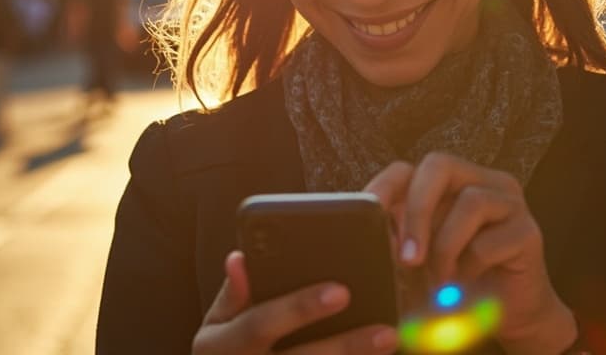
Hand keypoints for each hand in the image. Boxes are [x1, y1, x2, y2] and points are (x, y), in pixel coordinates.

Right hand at [193, 251, 399, 354]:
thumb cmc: (224, 350)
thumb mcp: (216, 323)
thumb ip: (233, 295)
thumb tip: (240, 258)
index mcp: (221, 345)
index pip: (261, 324)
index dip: (300, 308)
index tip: (341, 291)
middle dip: (345, 347)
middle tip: (385, 331)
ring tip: (389, 342)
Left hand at [365, 155, 576, 354]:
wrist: (506, 317)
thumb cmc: (454, 285)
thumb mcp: (415, 265)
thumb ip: (395, 245)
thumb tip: (372, 238)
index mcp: (445, 184)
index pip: (407, 168)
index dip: (385, 187)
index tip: (368, 214)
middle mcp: (478, 181)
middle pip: (439, 166)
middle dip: (417, 210)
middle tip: (408, 258)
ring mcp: (507, 202)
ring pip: (470, 202)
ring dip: (446, 249)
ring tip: (440, 281)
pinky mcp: (528, 231)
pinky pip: (489, 241)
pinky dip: (469, 268)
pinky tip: (465, 285)